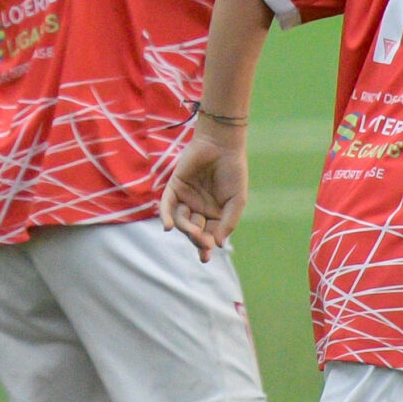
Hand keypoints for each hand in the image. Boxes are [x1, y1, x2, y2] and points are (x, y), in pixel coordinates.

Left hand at [158, 127, 248, 256]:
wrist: (222, 144)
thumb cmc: (233, 171)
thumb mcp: (236, 200)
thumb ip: (228, 222)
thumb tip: (217, 244)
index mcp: (215, 215)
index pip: (208, 235)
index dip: (205, 246)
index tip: (205, 257)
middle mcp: (199, 209)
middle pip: (193, 230)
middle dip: (196, 238)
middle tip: (202, 242)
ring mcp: (186, 199)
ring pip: (181, 220)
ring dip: (186, 228)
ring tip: (194, 230)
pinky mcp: (174, 187)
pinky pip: (167, 205)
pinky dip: (166, 216)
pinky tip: (168, 226)